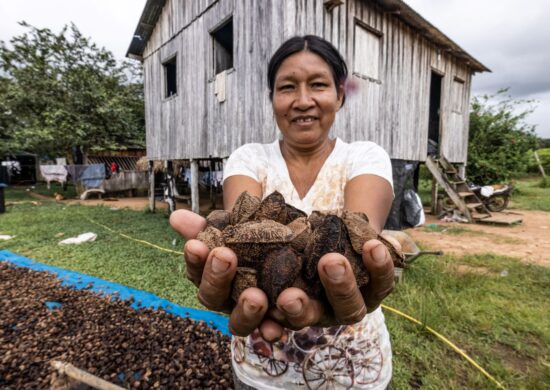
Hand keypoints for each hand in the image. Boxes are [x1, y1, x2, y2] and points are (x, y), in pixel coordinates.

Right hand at [170, 210, 269, 335]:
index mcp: (213, 277)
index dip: (195, 259)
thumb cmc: (258, 244)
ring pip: (239, 323)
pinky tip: (278, 326)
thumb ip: (210, 226)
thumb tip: (176, 216)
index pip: (196, 271)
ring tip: (256, 296)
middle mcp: (227, 301)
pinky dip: (273, 330)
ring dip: (246, 311)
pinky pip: (272, 332)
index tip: (195, 244)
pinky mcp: (278, 324)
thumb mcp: (239, 229)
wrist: (295, 256)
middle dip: (217, 278)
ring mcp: (250, 317)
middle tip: (225, 256)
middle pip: (213, 297)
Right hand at [170, 210, 397, 340]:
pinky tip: (373, 243)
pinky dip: (377, 267)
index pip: (217, 298)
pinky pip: (375, 287)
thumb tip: (176, 219)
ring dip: (319, 296)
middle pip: (254, 321)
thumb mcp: (250, 231)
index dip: (211, 277)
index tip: (213, 250)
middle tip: (253, 289)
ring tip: (325, 262)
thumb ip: (217, 228)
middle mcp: (282, 312)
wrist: (335, 243)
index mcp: (249, 296)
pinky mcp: (363, 295)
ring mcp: (324, 309)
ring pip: (318, 316)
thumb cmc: (281, 243)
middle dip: (249, 306)